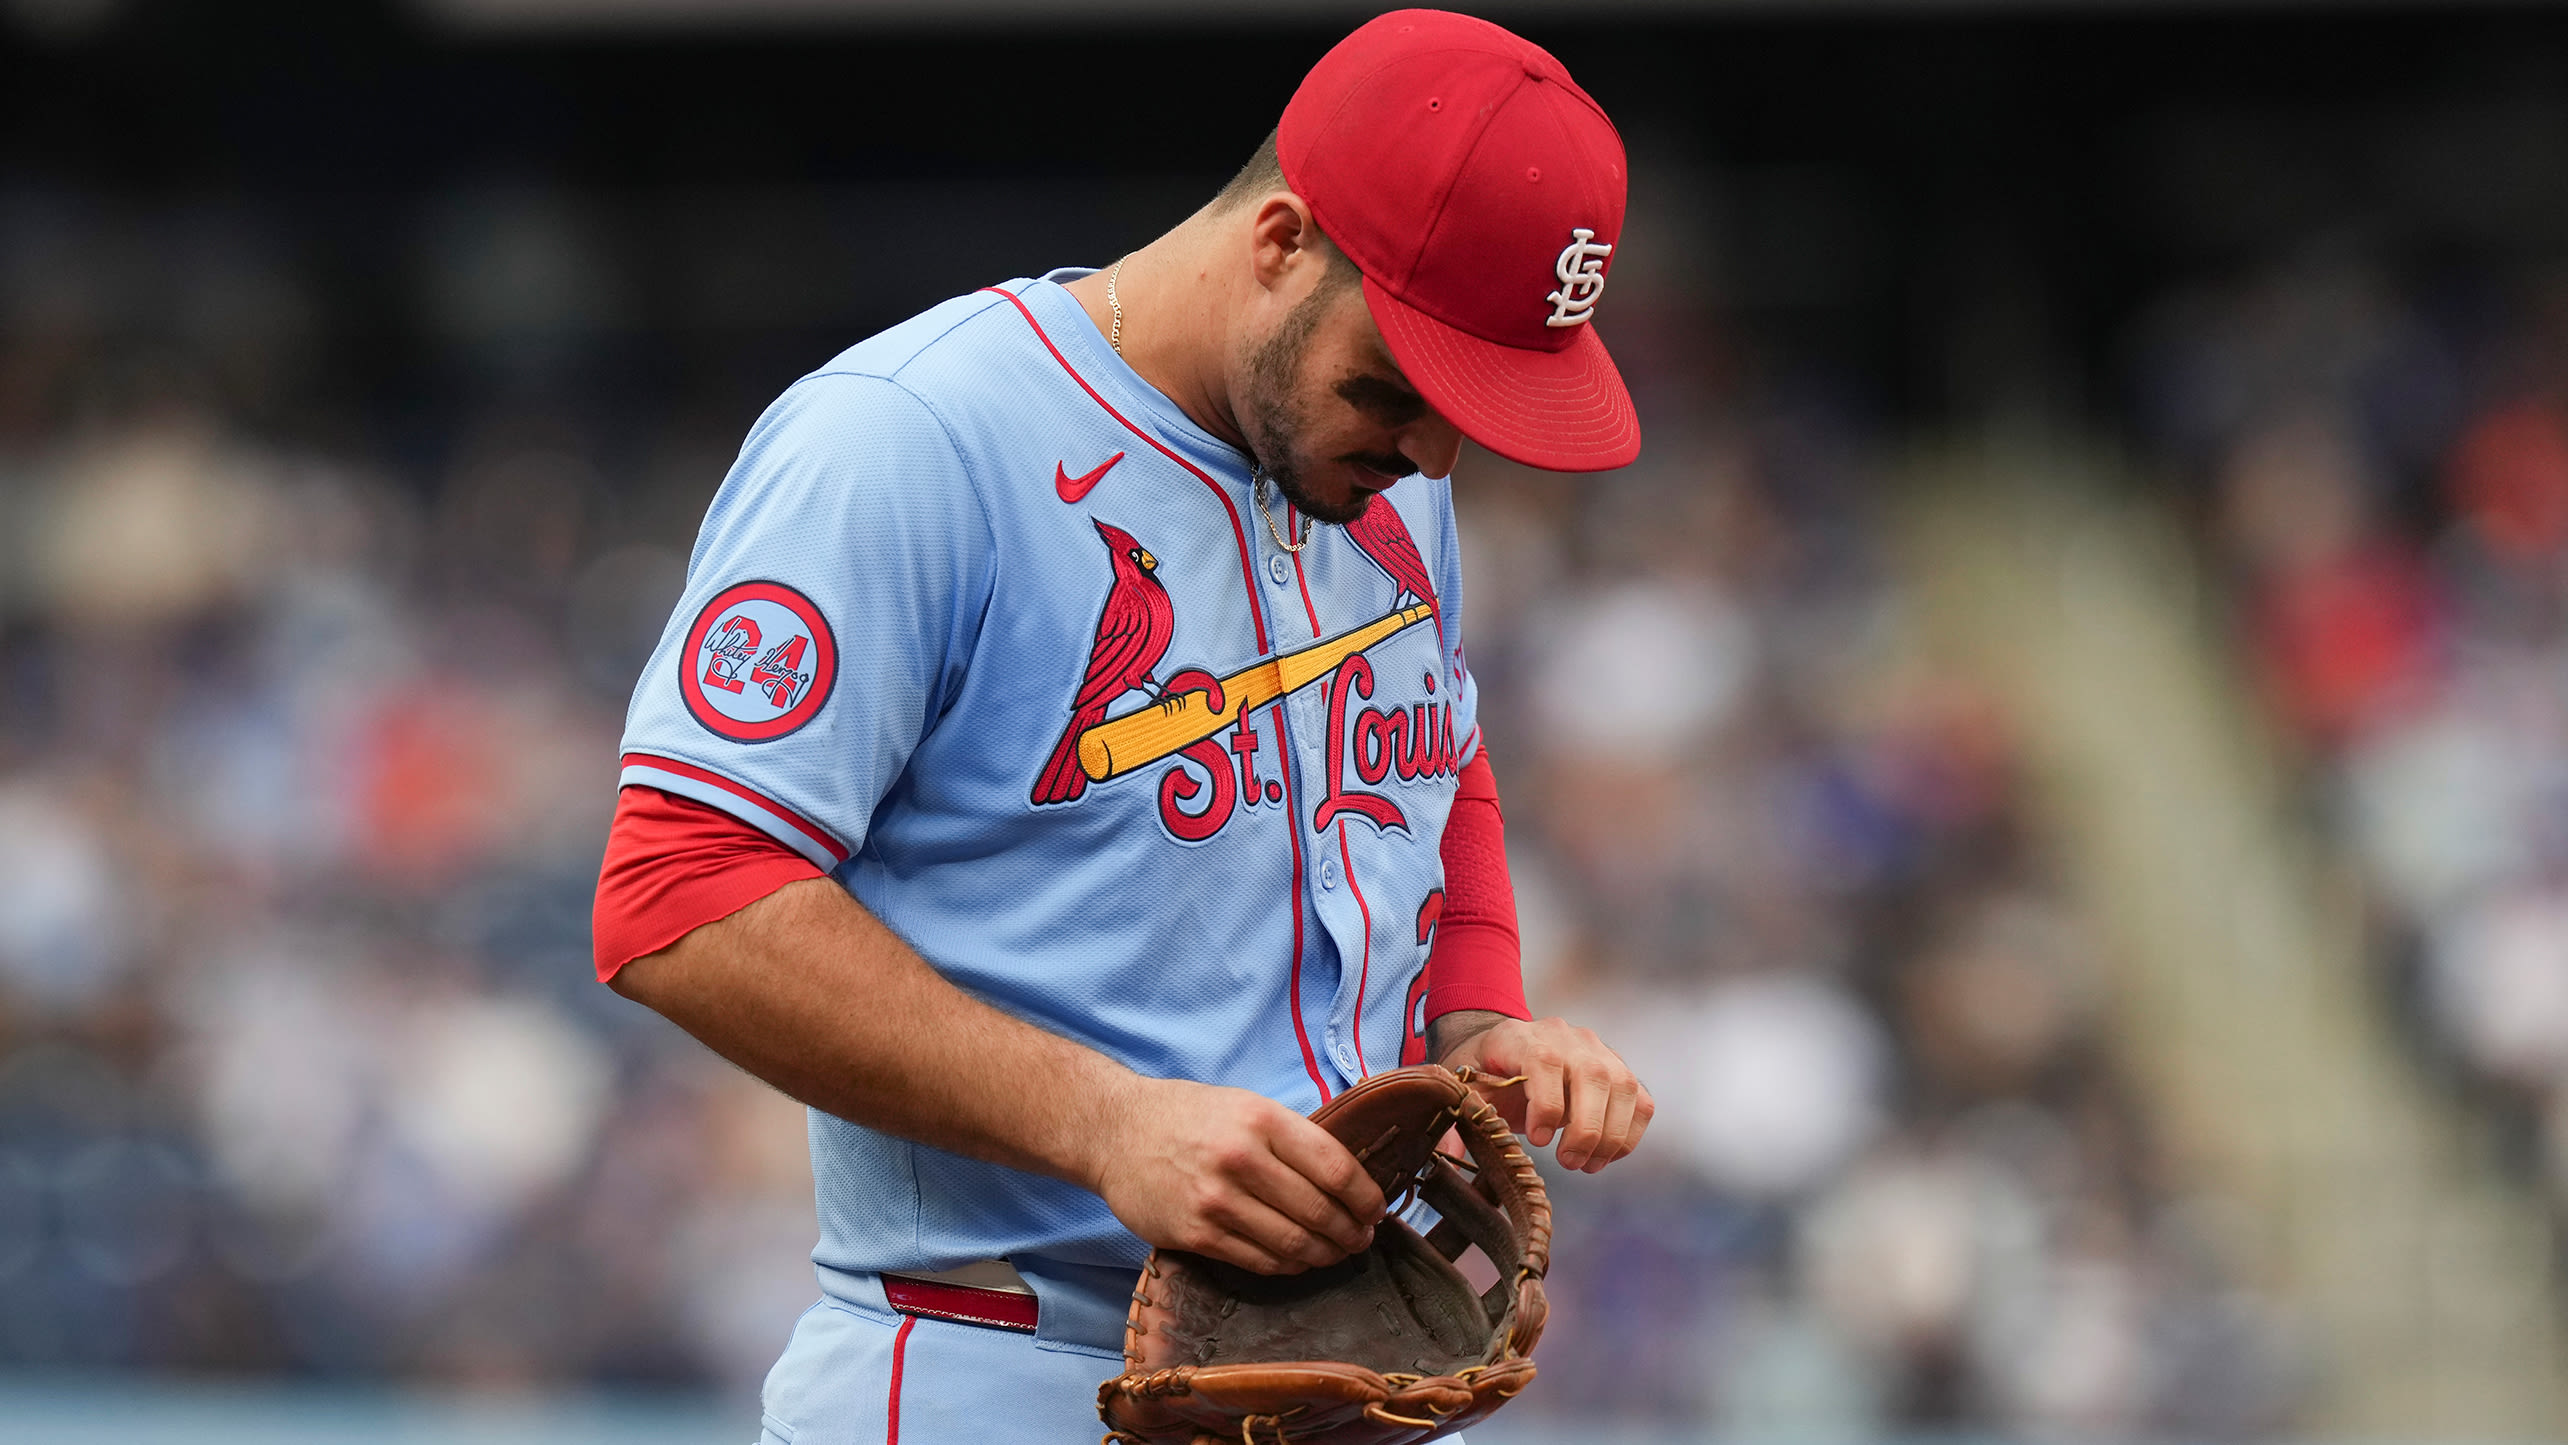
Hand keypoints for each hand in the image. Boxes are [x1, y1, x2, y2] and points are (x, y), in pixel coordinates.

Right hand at [1085, 1076, 1388, 1275]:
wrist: (1115, 1132)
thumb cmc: (1189, 1117)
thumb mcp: (1246, 1105)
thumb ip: (1292, 1137)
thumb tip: (1350, 1177)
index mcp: (1261, 1120)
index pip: (1335, 1168)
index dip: (1365, 1197)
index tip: (1376, 1210)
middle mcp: (1240, 1159)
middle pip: (1319, 1211)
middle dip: (1350, 1232)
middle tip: (1360, 1239)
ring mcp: (1216, 1201)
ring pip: (1293, 1243)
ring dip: (1324, 1254)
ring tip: (1334, 1253)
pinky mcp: (1195, 1234)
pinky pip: (1259, 1261)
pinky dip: (1288, 1265)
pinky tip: (1297, 1260)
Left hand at [1437, 1015, 1652, 1172]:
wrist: (1504, 1048)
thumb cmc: (1481, 1071)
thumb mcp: (1461, 1088)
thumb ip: (1456, 1120)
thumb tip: (1446, 1157)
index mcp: (1520, 1036)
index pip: (1546, 1060)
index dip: (1547, 1103)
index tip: (1536, 1140)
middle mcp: (1566, 1037)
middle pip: (1593, 1075)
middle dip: (1585, 1128)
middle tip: (1568, 1162)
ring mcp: (1597, 1051)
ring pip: (1624, 1088)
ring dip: (1611, 1136)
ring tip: (1585, 1165)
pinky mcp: (1618, 1072)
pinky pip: (1640, 1102)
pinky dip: (1628, 1135)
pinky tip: (1603, 1157)